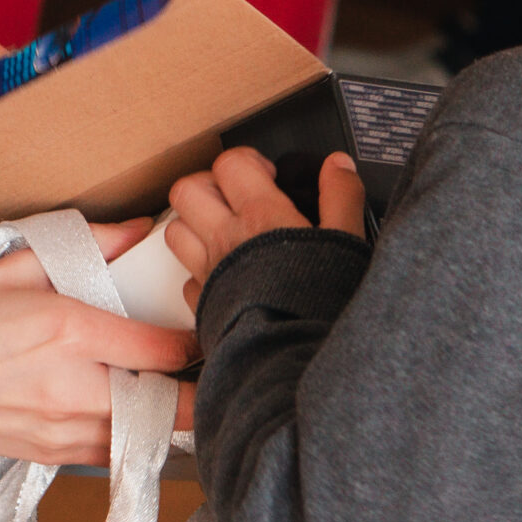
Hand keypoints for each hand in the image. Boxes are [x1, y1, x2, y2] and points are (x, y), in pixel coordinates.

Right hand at [0, 219, 195, 463]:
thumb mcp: (10, 268)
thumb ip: (83, 247)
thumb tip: (134, 232)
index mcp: (68, 332)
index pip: (165, 346)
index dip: (197, 338)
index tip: (203, 326)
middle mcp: (76, 388)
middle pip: (173, 405)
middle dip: (198, 387)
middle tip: (204, 366)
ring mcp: (67, 429)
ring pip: (153, 436)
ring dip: (170, 414)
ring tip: (172, 387)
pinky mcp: (55, 454)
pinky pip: (119, 451)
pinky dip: (135, 433)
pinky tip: (129, 409)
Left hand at [165, 148, 364, 312]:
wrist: (292, 360)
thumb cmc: (318, 305)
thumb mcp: (345, 243)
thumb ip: (341, 198)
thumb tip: (338, 167)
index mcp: (260, 217)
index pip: (231, 164)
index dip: (247, 162)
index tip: (266, 175)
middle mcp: (226, 240)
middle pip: (187, 190)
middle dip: (208, 186)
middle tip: (233, 197)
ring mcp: (208, 272)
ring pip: (175, 230)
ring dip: (194, 224)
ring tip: (222, 230)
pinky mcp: (202, 304)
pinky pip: (186, 276)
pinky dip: (198, 270)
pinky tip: (224, 275)